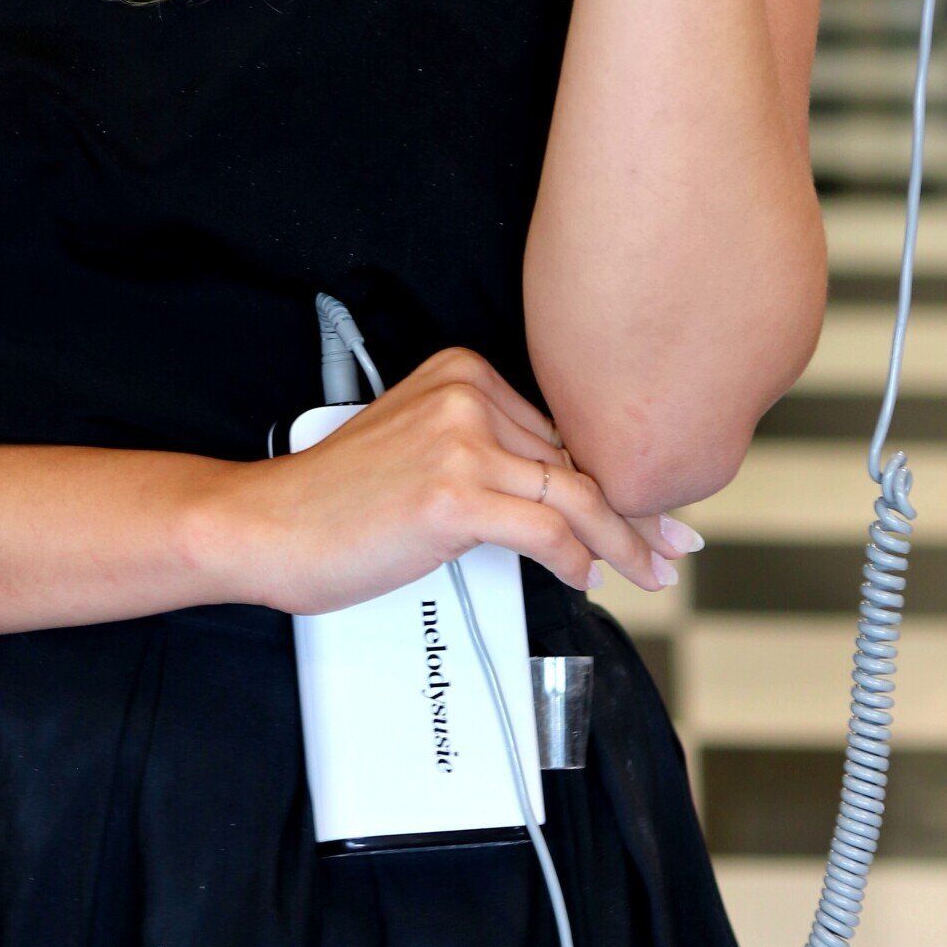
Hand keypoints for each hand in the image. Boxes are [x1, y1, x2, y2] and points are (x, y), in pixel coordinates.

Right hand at [217, 345, 695, 616]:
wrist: (270, 526)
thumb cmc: (339, 501)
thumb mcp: (422, 449)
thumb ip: (490, 452)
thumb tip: (568, 495)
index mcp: (462, 369)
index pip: (562, 426)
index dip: (617, 471)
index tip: (656, 502)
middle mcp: (467, 394)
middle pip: (577, 459)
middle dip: (634, 509)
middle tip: (675, 544)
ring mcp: (462, 442)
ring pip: (577, 496)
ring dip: (627, 540)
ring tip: (654, 569)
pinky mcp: (455, 495)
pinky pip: (548, 533)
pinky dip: (578, 560)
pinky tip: (585, 577)